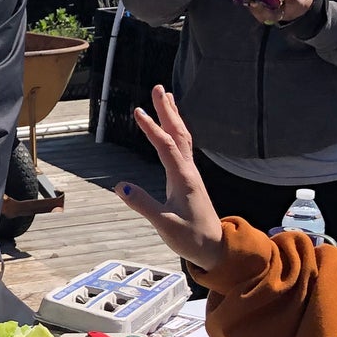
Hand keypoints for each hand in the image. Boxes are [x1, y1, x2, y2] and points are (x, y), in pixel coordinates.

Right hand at [115, 86, 226, 273]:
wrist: (215, 248)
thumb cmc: (190, 238)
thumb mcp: (164, 224)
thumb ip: (143, 204)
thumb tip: (120, 186)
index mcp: (183, 178)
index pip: (166, 146)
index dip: (152, 128)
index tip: (138, 111)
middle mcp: (189, 171)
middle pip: (178, 133)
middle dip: (167, 110)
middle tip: (158, 88)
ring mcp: (190, 174)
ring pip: (183, 138)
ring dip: (173, 117)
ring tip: (166, 98)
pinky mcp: (189, 180)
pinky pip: (182, 148)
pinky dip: (175, 132)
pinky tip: (171, 129)